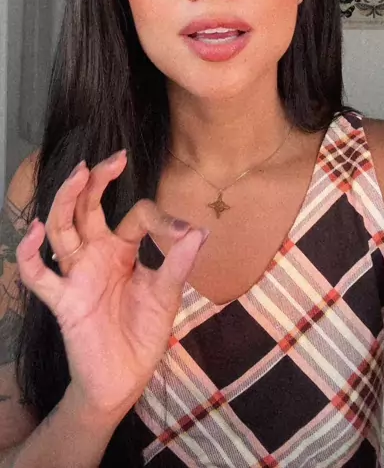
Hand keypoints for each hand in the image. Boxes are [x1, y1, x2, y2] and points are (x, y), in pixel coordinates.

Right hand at [16, 150, 208, 421]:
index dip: (160, 220)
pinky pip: (39, 276)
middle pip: (87, 207)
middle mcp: (96, 254)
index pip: (135, 215)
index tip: (184, 235)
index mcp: (123, 248)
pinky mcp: (64, 301)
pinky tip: (34, 232)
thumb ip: (177, 264)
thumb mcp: (167, 295)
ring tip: (77, 175)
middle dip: (96, 181)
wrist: (126, 378)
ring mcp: (77, 275)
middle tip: (109, 159)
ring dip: (66, 201)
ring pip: (62, 229)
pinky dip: (30, 255)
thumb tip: (200, 231)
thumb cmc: (144, 331)